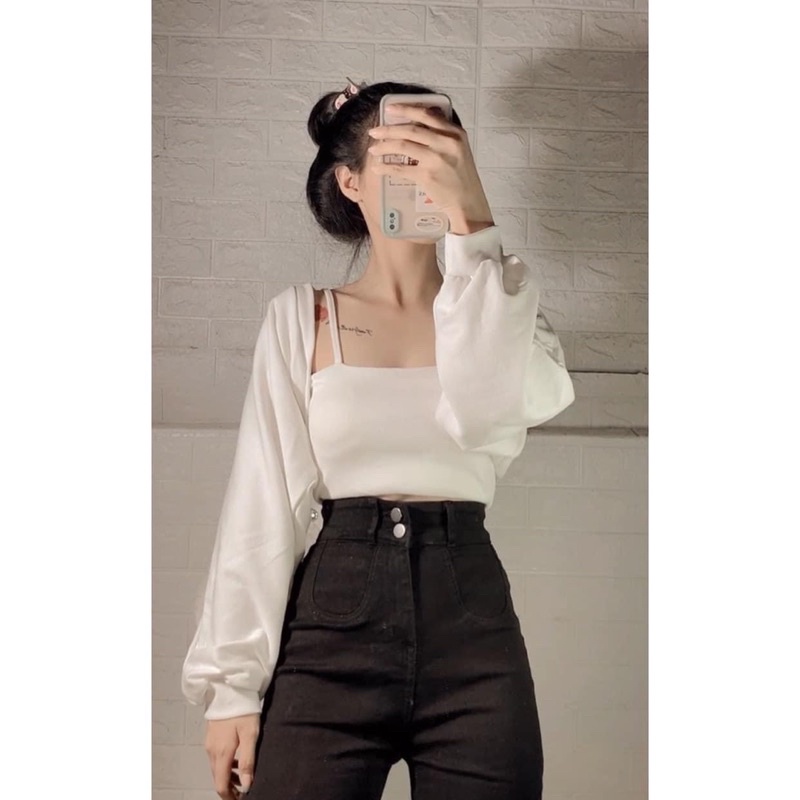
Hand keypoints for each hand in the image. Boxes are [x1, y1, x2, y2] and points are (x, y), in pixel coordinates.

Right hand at [204, 714, 259, 798]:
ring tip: (244, 778)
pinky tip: (237, 761)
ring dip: (228, 776)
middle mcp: (212, 751)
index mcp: (222, 753)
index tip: (241, 799)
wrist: (229, 688)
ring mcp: (210, 743)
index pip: (221, 784)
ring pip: (217, 768)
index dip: (230, 796)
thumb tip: (247, 786)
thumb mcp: (250, 735)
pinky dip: (226, 764)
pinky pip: (217, 757)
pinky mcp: (211, 736)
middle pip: (218, 778)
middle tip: (244, 791)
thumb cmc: (243, 710)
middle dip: (230, 788)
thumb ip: (248, 761)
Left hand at [366, 103, 494, 231]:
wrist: (468, 203)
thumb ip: (443, 135)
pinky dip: (386, 168)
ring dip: (384, 147)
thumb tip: (418, 123)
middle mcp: (446, 142)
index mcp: (455, 132)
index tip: (390, 108)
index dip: (405, 109)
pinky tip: (378, 168)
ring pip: (403, 146)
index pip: (426, 114)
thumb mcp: (460, 149)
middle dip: (388, 129)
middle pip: (410, 129)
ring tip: (373, 149)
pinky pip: (401, 169)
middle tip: (374, 132)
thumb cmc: (463, 178)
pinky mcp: (427, 176)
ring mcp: (436, 159)